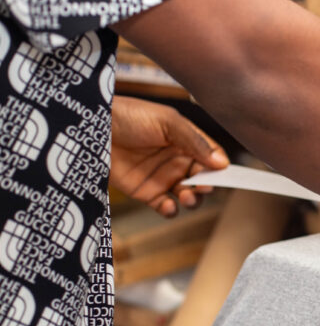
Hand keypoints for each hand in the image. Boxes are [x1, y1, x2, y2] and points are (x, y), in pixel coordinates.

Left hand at [110, 95, 228, 216]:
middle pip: (203, 180)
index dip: (219, 169)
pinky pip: (164, 206)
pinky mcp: (144, 192)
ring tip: (187, 197)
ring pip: (187, 195)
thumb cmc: (129, 116)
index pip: (211, 158)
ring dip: (192, 200)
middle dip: (207, 187)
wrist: (91, 127)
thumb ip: (195, 141)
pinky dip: (170, 210)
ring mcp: (162, 177)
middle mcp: (177, 160)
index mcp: (186, 141)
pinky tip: (168, 204)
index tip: (223, 176)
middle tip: (203, 188)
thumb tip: (222, 163)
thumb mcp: (167, 122)